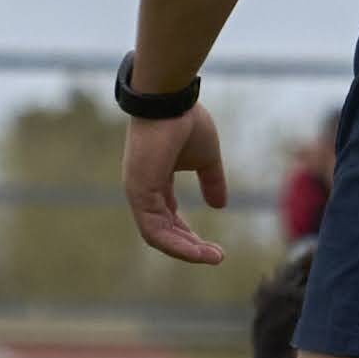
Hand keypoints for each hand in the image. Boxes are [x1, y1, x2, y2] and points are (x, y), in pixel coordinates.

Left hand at [123, 103, 229, 266]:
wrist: (171, 100)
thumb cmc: (185, 121)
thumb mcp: (206, 158)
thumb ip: (212, 181)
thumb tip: (220, 205)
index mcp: (156, 181)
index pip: (169, 217)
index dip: (190, 235)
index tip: (214, 246)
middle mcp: (144, 190)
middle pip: (164, 230)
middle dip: (190, 247)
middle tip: (215, 256)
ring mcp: (138, 193)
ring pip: (158, 236)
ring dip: (185, 251)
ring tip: (211, 258)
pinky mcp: (139, 193)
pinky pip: (155, 230)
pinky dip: (176, 244)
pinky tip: (197, 251)